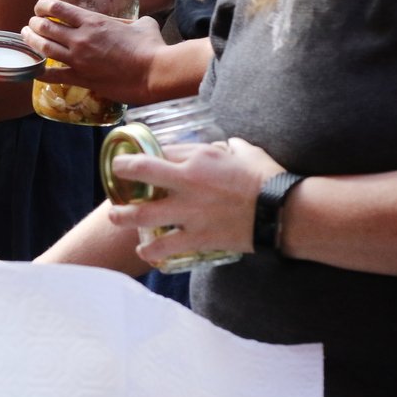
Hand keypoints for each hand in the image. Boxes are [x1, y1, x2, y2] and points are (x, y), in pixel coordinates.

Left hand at [21, 0, 167, 104]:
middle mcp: (81, 38)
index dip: (43, 6)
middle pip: (46, 27)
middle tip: (31, 24)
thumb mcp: (141, 24)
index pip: (58, 8)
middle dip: (34, 23)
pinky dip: (40, 71)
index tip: (39, 7)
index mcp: (93, 21)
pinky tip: (33, 69)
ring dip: (32, 42)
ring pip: (44, 48)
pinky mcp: (81, 78)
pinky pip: (53, 75)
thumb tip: (130, 24)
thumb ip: (129, 22)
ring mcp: (79, 59)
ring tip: (27, 38)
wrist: (155, 73)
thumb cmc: (152, 47)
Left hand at [106, 138, 284, 264]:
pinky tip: (143, 251)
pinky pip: (166, 247)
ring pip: (143, 215)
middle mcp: (186, 182)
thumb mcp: (244, 151)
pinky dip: (151, 251)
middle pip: (140, 173)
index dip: (145, 152)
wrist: (283, 211)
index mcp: (198, 157)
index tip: (134, 155)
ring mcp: (189, 212)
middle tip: (113, 176)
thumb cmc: (267, 177)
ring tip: (115, 216)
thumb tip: (227, 145)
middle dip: (120, 172)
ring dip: (124, 216)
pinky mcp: (198, 237)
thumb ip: (228, 147)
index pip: (159, 150)